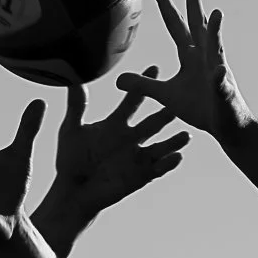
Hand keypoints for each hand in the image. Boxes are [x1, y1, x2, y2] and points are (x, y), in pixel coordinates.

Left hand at [49, 65, 191, 216]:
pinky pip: (158, 168)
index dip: (142, 86)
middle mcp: (131, 138)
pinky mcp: (141, 175)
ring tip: (186, 134)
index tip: (155, 67)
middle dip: (165, 112)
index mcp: (116, 124)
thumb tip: (72, 79)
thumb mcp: (72, 130)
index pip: (133, 101)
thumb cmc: (71, 159)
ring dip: (173, 141)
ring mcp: (138, 157)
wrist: (73, 190)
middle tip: (179, 101)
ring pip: (161, 146)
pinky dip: (168, 163)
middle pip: (152, 122)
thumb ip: (76, 106)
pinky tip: (177, 157)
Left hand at [115, 0, 253, 142]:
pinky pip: (221, 85)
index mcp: (190, 55)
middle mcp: (205, 57)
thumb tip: (118, 79)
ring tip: (216, 13)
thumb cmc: (199, 108)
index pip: (175, 24)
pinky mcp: (223, 93)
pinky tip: (220, 72)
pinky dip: (220, 79)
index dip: (165, 4)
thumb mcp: (165, 95)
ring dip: (215, 32)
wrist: (225, 128)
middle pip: (197, 24)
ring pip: (215, 49)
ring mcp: (217, 72)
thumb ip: (144, 85)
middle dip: (194, 1)